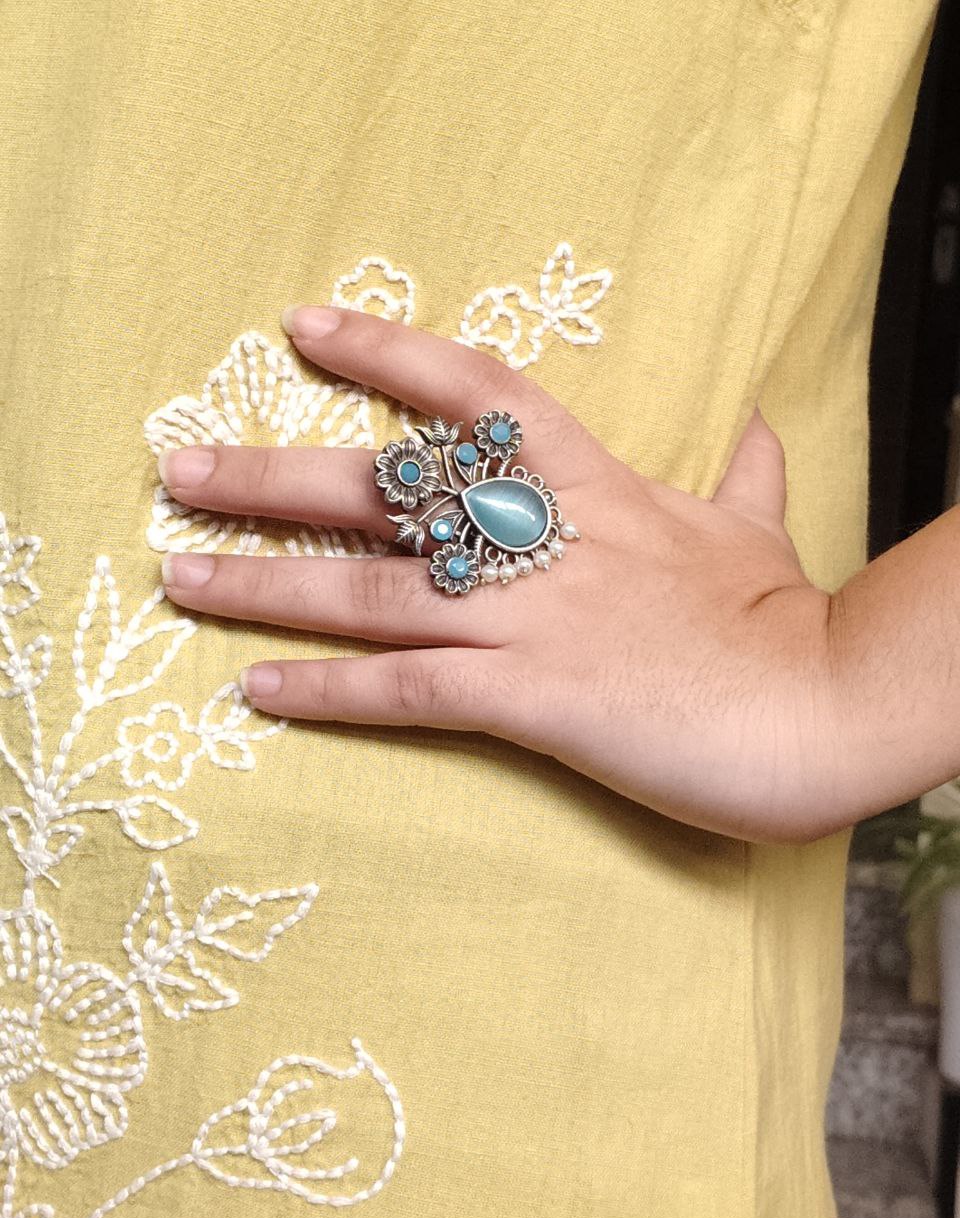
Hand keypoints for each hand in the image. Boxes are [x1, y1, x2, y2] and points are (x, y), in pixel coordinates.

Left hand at [158, 304, 844, 844]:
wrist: (818, 705)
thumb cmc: (784, 618)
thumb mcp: (759, 530)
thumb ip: (745, 477)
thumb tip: (762, 426)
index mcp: (591, 485)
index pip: (474, 393)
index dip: (385, 352)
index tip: (303, 326)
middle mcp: (540, 539)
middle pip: (384, 491)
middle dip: (273, 477)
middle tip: (181, 469)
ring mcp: (528, 619)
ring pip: (370, 592)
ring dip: (264, 583)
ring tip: (179, 575)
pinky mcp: (530, 700)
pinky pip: (406, 691)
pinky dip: (328, 691)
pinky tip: (259, 690)